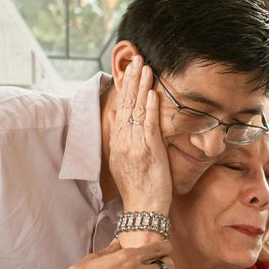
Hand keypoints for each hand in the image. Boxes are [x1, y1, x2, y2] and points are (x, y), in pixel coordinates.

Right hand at [111, 54, 171, 213]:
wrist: (143, 210)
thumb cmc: (138, 189)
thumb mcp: (122, 161)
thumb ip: (120, 137)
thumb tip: (116, 113)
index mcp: (118, 143)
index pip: (120, 108)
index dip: (124, 87)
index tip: (128, 69)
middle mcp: (123, 142)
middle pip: (125, 104)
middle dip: (130, 80)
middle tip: (136, 58)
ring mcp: (135, 146)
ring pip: (136, 111)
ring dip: (141, 87)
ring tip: (144, 67)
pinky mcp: (149, 152)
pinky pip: (149, 126)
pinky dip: (150, 108)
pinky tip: (153, 93)